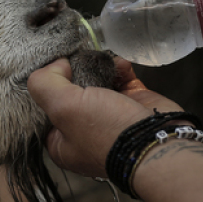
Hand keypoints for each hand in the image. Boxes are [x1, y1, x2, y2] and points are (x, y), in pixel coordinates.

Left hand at [28, 57, 180, 177]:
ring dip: (98, 66)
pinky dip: (119, 68)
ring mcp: (109, 117)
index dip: (46, 86)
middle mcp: (83, 131)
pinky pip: (120, 79)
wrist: (158, 143)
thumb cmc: (107, 132)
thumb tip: (56, 65)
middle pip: (70, 92)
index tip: (51, 67)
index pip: (43, 110)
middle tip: (78, 58)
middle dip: (74, 71)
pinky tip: (120, 64)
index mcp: (61, 143)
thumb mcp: (63, 108)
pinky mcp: (132, 103)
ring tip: (101, 58)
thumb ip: (46, 83)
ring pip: (95, 82)